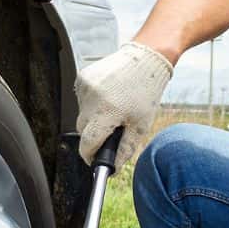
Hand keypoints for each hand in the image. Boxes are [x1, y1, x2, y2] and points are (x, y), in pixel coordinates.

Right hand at [76, 41, 173, 172]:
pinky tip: (107, 96)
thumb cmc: (146, 92)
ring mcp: (85, 86)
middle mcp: (93, 98)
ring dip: (93, 117)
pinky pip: (81, 100)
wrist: (146, 59)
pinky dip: (92, 103)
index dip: (89, 155)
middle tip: (111, 129)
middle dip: (94, 134)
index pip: (87, 143)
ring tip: (113, 107)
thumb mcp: (141, 125)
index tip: (94, 159)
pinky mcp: (82, 77)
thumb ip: (125, 150)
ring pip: (82, 114)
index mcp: (108, 111)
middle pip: (83, 130)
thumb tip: (112, 168)